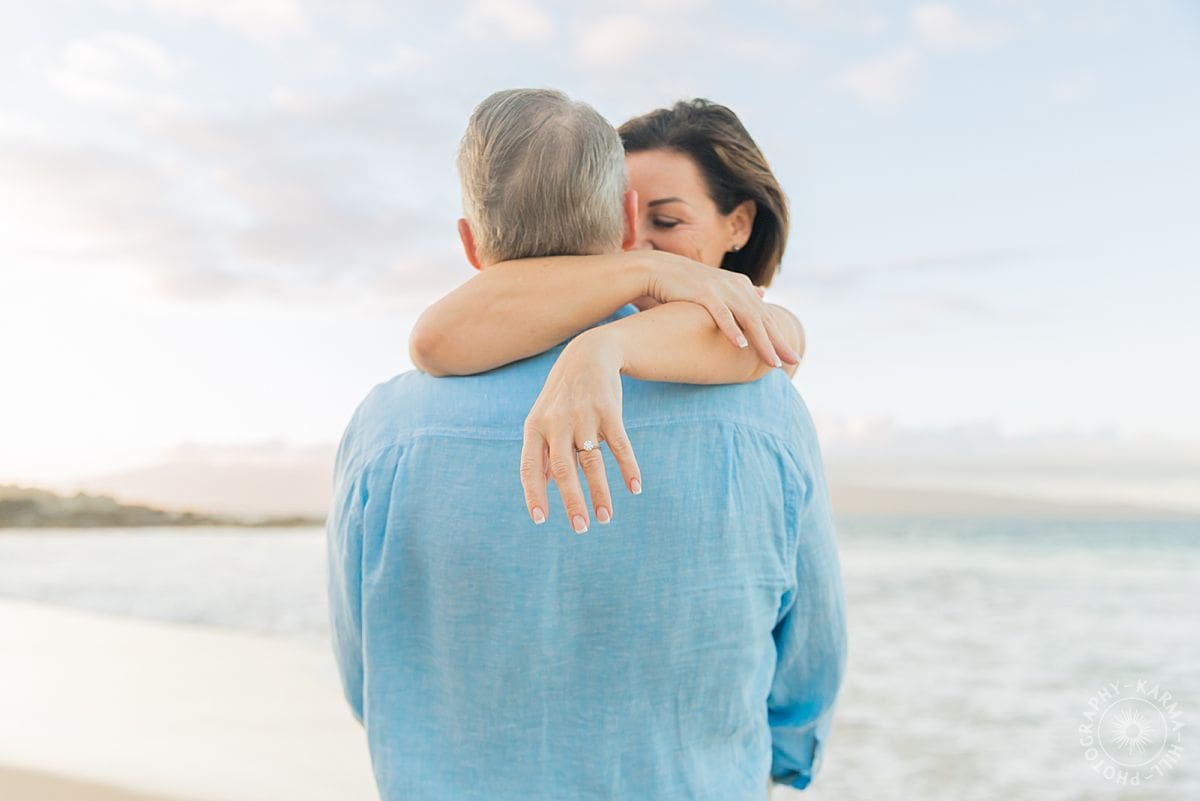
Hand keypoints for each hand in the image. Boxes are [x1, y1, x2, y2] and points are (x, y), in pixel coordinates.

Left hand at [519, 330, 641, 533]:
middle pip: (562, 470)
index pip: (530, 467)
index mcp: (535, 428)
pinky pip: (620, 446)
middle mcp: (557, 423)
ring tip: (606, 518)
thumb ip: (540, 452)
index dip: (534, 493)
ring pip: (592, 462)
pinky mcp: (609, 412)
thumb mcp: (543, 419)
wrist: (587, 355)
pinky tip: (635, 488)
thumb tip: (541, 488)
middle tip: (581, 529)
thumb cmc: (562, 396)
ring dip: (600, 493)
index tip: (541, 520)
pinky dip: (628, 468)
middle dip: (572, 502)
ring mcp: (583, 417)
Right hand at [639, 251, 799, 366]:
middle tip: (794, 361)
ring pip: (748, 319)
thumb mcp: (719, 286)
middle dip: (779, 342)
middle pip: (763, 319)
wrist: (656, 269)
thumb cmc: (686, 283)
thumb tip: (762, 294)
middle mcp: (736, 286)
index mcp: (741, 286)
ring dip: (762, 341)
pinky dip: (732, 329)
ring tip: (772, 362)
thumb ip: (741, 292)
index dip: (779, 336)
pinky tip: (740, 346)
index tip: (792, 356)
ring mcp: (721, 289)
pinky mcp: (703, 292)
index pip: (765, 316)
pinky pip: (721, 314)